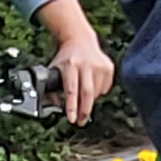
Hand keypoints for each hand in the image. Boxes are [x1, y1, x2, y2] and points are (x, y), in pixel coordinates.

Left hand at [33, 0, 112, 123]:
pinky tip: (91, 83)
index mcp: (70, 64)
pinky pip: (104, 88)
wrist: (79, 39)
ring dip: (89, 100)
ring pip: (96, 93)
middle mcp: (85, 64)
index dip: (72, 106)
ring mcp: (99, 65)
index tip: (72, 119)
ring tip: (82, 94)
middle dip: (84, 111)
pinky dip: (98, 92)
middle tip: (80, 121)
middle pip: (87, 94)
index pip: (71, 90)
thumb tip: (55, 107)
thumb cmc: (66, 57)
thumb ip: (52, 88)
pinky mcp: (108, 67)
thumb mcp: (54, 69)